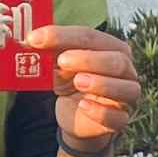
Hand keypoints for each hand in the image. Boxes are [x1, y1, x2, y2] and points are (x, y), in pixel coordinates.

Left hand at [29, 24, 141, 152]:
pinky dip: (101, 112)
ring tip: (78, 81)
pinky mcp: (120, 120)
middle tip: (63, 61)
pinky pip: (117, 117)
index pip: (91, 37)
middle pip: (117, 61)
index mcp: (112, 49)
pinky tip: (83, 106)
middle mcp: (126, 71)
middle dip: (89, 59)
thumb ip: (50, 51)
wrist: (76, 116)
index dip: (63, 36)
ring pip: (127, 89)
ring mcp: (126, 97)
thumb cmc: (72, 82)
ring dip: (102, 84)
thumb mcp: (60, 64)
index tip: (35, 39)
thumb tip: (30, 41)